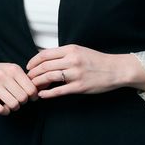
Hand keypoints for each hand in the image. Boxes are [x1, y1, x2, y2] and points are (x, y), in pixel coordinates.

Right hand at [0, 55, 38, 115]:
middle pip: (23, 98)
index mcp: (13, 69)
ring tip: (12, 102)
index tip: (30, 97)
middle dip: (23, 101)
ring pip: (13, 104)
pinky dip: (6, 111)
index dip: (33, 96)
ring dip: (15, 106)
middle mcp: (3, 76)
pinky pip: (1, 110)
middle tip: (20, 99)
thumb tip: (40, 91)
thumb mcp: (13, 70)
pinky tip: (5, 107)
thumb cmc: (0, 72)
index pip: (31, 89)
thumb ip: (26, 79)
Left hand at [25, 45, 144, 98]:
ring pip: (49, 77)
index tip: (28, 67)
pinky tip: (42, 95)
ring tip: (33, 86)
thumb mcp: (79, 51)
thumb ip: (63, 54)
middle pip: (44, 66)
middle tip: (28, 79)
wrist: (115, 69)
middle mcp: (72, 60)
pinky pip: (59, 91)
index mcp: (71, 50)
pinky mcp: (79, 87)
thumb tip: (44, 59)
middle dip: (33, 73)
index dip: (33, 61)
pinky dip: (47, 94)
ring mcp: (76, 74)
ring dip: (37, 83)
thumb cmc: (97, 60)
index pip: (45, 54)